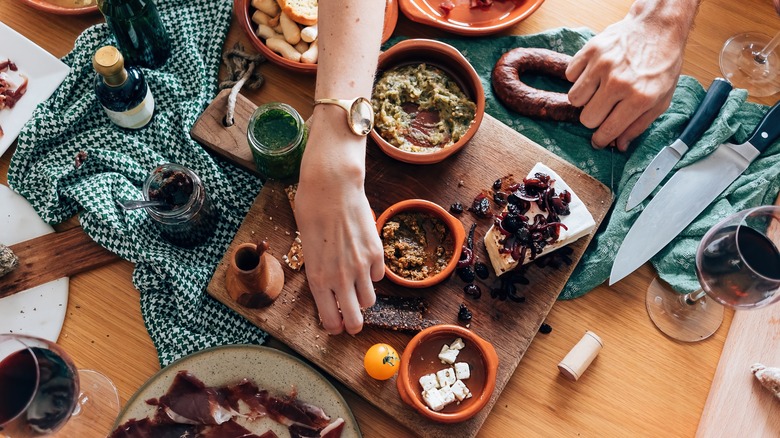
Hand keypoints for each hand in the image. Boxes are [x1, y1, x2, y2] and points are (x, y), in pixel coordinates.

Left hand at [294, 126, 384, 335]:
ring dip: (362, 298)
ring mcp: (361, 266)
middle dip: (352, 325)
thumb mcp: (308, 248)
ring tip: (356, 287)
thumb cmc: (311, 212)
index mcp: (318, 279)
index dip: (333, 326)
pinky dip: (372, 275)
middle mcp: (341, 277)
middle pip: (354, 319)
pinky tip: (364, 263)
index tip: (334, 326)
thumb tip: (328, 289)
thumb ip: (319, 273)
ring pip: (369, 300)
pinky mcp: (376, 252)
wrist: (332, 187)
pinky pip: (378, 276)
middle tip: (352, 323)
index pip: (330, 318)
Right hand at [566, 7, 689, 150]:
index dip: (601, 140)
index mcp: (640, 98)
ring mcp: (602, 65)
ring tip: (598, 89)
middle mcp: (619, 83)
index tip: (598, 141)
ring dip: (584, 98)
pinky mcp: (590, 51)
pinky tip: (593, 73)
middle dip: (594, 118)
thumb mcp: (661, 99)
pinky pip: (570, 76)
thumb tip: (619, 145)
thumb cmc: (661, 64)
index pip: (608, 130)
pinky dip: (579, 77)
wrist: (657, 27)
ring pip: (574, 99)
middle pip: (587, 118)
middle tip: (603, 108)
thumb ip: (639, 125)